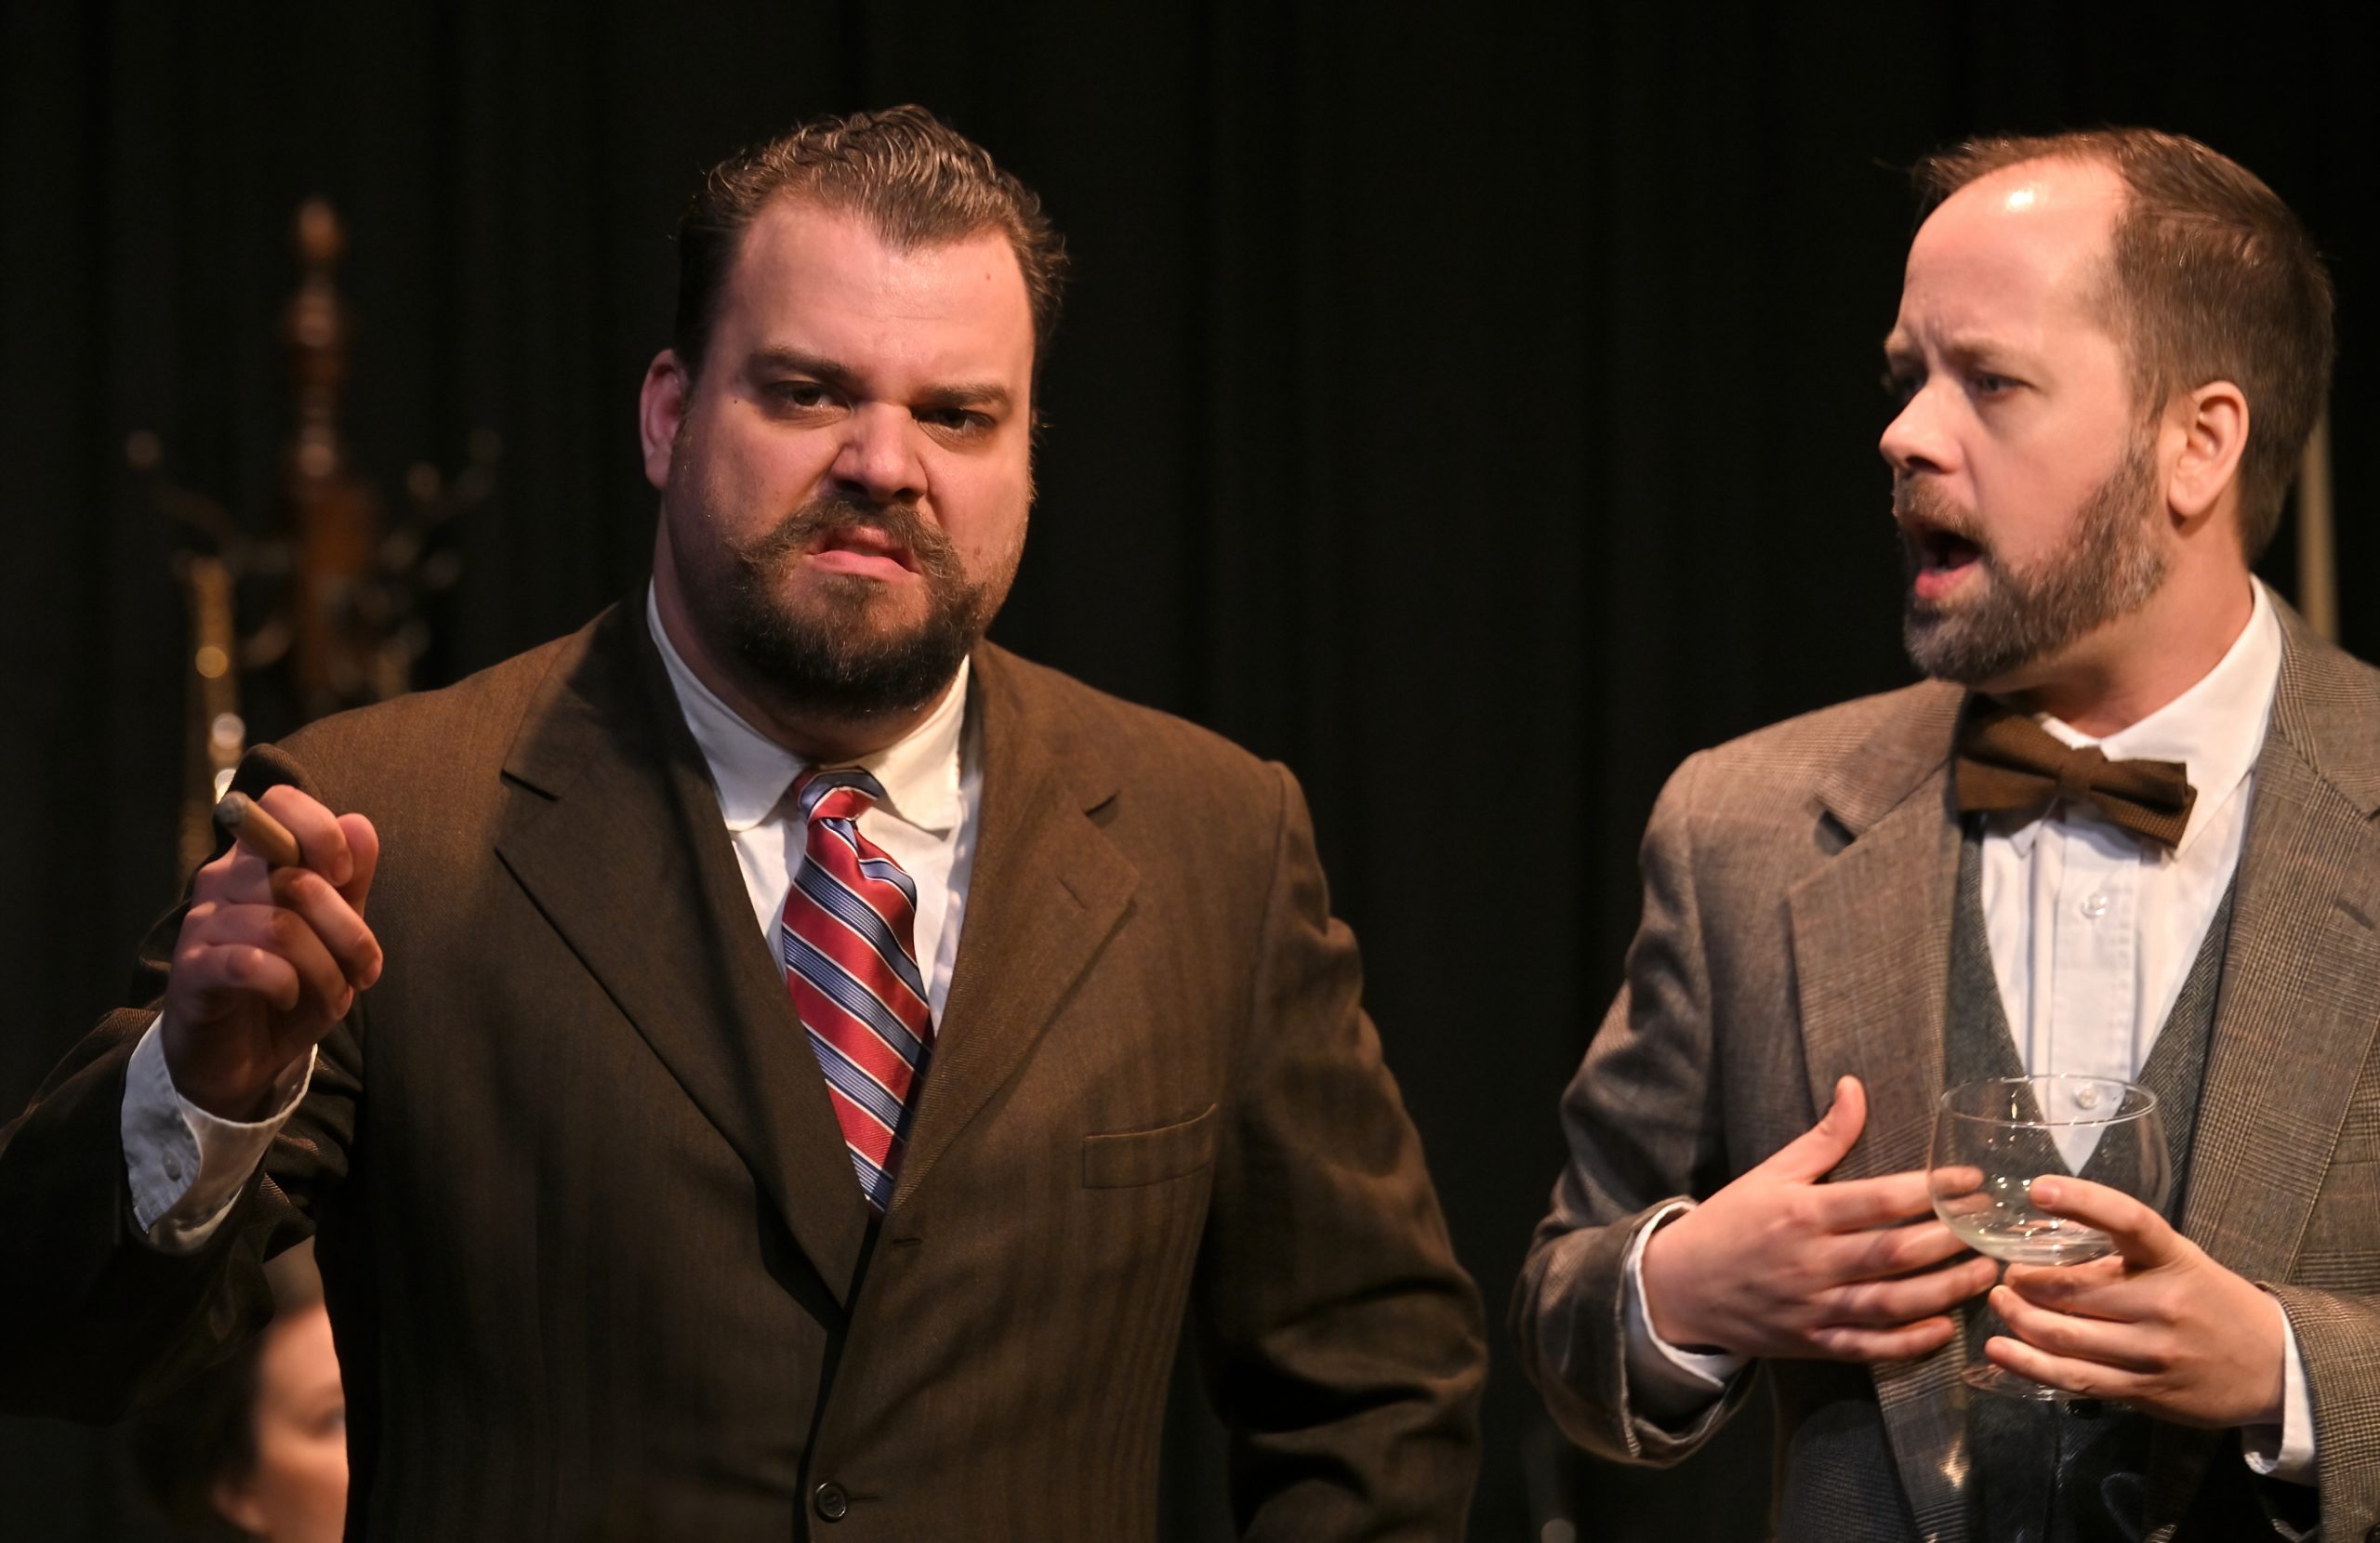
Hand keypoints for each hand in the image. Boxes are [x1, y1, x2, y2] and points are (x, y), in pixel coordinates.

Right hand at [162, 785, 381, 1119]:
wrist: (241, 1058)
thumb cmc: (291, 984)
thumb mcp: (334, 935)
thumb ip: (350, 882)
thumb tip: (360, 824)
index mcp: (257, 860)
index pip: (278, 803)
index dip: (320, 830)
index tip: (346, 876)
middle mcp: (222, 881)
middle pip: (296, 878)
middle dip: (349, 930)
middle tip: (366, 968)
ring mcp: (202, 925)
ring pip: (280, 925)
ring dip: (325, 968)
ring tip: (335, 994)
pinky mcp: (191, 971)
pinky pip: (249, 963)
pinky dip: (287, 984)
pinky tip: (290, 998)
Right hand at [1641, 1075, 1998, 1361]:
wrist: (1678, 1288)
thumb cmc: (1729, 1222)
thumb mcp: (1770, 1173)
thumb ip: (1822, 1138)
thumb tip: (1854, 1086)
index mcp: (1802, 1212)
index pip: (1880, 1200)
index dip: (1933, 1190)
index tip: (1972, 1181)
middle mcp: (1811, 1261)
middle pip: (1895, 1252)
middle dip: (1951, 1239)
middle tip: (1992, 1227)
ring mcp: (1813, 1307)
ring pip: (1892, 1302)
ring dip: (1946, 1289)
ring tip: (1985, 1272)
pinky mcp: (1812, 1343)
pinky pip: (1870, 1347)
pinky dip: (1909, 1342)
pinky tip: (1944, 1329)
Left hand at [1985, 1175, 2285, 1426]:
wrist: (2274, 1367)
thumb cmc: (2212, 1302)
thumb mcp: (2179, 1262)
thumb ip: (2121, 1250)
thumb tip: (2040, 1231)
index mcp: (2174, 1259)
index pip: (2130, 1221)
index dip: (2083, 1202)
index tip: (2037, 1189)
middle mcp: (2163, 1303)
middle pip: (2074, 1289)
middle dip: (2025, 1280)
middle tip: (2007, 1273)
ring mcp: (2153, 1351)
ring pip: (2066, 1336)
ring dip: (2019, 1318)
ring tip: (1999, 1302)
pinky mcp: (2144, 1390)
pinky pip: (2076, 1378)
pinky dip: (2029, 1365)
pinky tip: (1999, 1350)